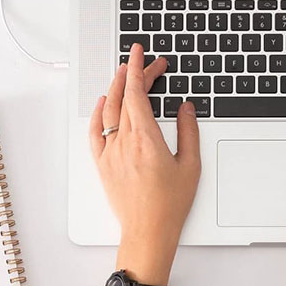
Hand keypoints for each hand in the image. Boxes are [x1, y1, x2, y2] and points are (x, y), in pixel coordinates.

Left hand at [89, 44, 200, 282]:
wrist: (147, 231)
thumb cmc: (170, 204)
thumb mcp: (190, 165)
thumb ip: (189, 131)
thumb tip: (185, 108)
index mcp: (146, 139)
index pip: (137, 93)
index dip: (139, 69)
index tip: (141, 54)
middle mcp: (124, 142)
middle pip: (125, 97)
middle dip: (134, 74)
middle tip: (144, 62)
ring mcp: (110, 153)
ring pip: (108, 111)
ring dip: (116, 88)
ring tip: (124, 73)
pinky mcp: (102, 164)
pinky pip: (95, 132)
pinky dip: (98, 113)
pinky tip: (103, 102)